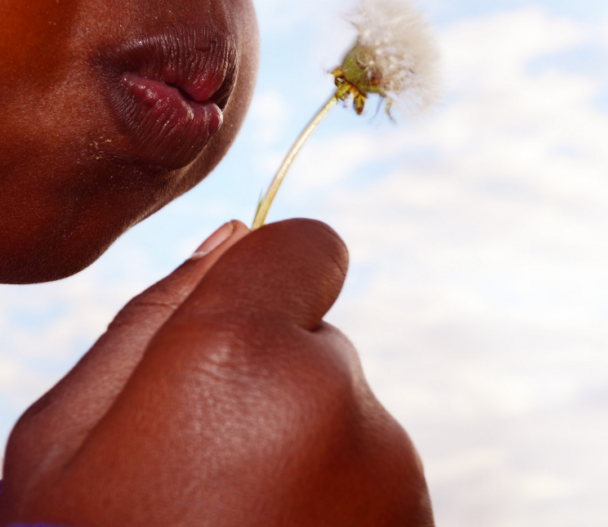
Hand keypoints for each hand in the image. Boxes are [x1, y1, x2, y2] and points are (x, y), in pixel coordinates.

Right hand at [0, 219, 432, 526]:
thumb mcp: (65, 440)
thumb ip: (153, 315)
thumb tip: (232, 234)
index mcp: (242, 354)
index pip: (308, 244)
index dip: (274, 268)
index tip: (246, 311)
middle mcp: (337, 395)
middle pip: (318, 330)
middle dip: (270, 366)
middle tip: (203, 458)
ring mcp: (390, 463)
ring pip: (342, 397)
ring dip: (297, 429)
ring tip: (235, 513)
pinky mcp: (417, 511)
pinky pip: (368, 456)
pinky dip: (330, 481)